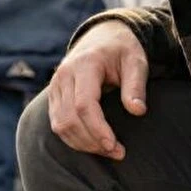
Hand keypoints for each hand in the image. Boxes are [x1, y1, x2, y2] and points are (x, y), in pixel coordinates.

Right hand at [48, 20, 149, 159]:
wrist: (100, 37)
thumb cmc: (121, 51)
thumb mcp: (136, 61)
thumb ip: (136, 85)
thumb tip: (137, 111)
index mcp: (84, 65)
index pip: (84, 104)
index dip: (97, 128)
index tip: (114, 145)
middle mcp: (63, 76)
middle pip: (69, 119)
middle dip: (91, 141)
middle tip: (117, 152)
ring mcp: (54, 87)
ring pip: (60, 125)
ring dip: (82, 143)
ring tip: (107, 151)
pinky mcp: (53, 98)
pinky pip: (57, 125)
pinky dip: (74, 139)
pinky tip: (93, 144)